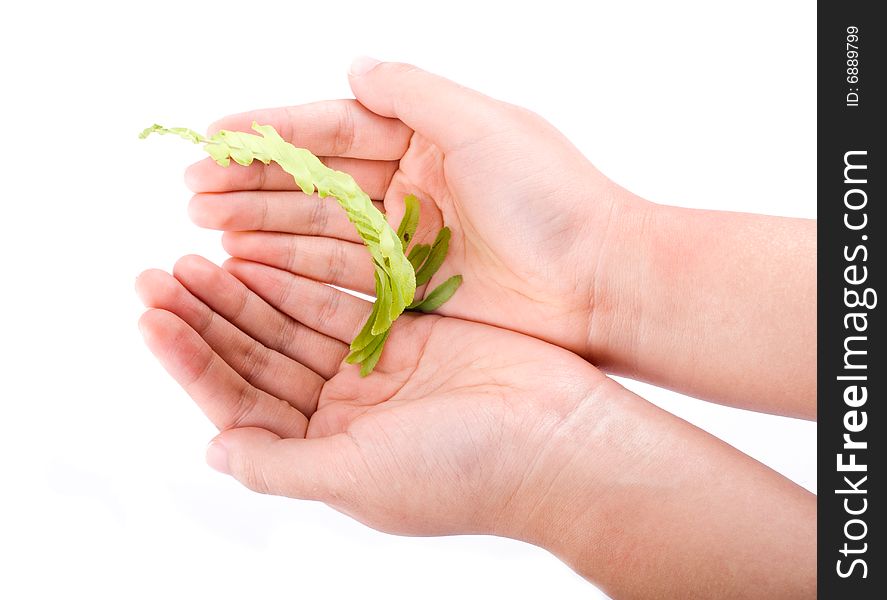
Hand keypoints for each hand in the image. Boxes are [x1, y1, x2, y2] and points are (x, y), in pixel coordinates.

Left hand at [136, 254, 603, 535]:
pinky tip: (263, 250)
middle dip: (209, 315)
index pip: (239, 401)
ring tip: (199, 251)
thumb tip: (213, 453)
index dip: (191, 359)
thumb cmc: (463, 472)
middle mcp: (342, 411)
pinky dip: (302, 275)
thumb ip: (280, 466)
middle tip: (161, 271)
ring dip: (247, 289)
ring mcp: (375, 369)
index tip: (151, 317)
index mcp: (323, 452)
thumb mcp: (358, 477)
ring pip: (293, 320)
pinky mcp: (408, 332)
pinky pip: (342, 296)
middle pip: (259, 355)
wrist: (559, 438)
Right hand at [184, 61, 641, 369]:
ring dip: (263, 224)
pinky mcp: (412, 289)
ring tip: (207, 227)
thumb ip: (414, 93)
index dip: (274, 133)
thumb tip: (354, 66)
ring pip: (321, 227)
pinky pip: (341, 274)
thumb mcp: (483, 124)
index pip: (335, 128)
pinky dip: (295, 266)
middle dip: (255, 183)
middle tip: (192, 192)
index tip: (215, 137)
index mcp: (429, 138)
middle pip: (317, 180)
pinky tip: (250, 262)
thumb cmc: (551, 198)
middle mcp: (413, 185)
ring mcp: (410, 240)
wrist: (599, 284)